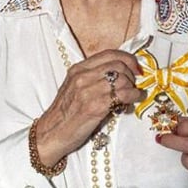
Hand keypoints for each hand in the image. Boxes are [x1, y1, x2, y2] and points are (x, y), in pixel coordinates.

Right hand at [35, 49, 142, 166]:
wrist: (51, 133)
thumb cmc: (65, 113)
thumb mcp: (75, 87)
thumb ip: (94, 78)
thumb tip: (121, 75)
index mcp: (78, 69)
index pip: (109, 54)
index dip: (128, 59)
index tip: (136, 68)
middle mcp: (82, 77)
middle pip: (118, 65)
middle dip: (131, 75)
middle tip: (133, 86)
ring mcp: (88, 91)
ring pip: (122, 79)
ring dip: (132, 88)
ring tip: (131, 97)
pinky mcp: (94, 107)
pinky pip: (122, 95)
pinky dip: (132, 97)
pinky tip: (130, 103)